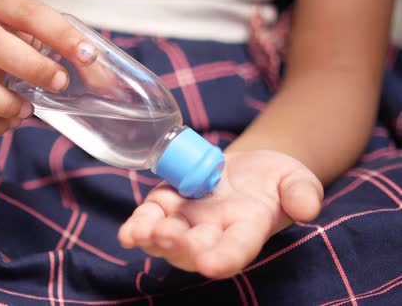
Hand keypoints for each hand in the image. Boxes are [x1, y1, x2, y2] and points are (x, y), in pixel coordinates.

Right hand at [0, 0, 95, 136]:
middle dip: (31, 67)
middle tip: (60, 83)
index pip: (28, 12)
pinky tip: (10, 122)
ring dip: (3, 102)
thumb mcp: (37, 32)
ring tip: (28, 110)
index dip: (59, 34)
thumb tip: (108, 85)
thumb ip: (70, 50)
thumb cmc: (10, 38)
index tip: (87, 55)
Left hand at [118, 150, 322, 278]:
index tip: (212, 265)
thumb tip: (306, 209)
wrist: (247, 168)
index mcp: (248, 229)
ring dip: (153, 238)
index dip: (224, 257)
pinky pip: (149, 218)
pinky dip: (137, 225)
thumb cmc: (275, 179)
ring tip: (142, 233)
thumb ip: (303, 192)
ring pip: (167, 240)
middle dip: (181, 246)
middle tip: (169, 236)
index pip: (237, 249)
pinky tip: (128, 232)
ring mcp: (187, 221)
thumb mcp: (296, 179)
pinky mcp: (167, 203)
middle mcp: (214, 233)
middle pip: (195, 249)